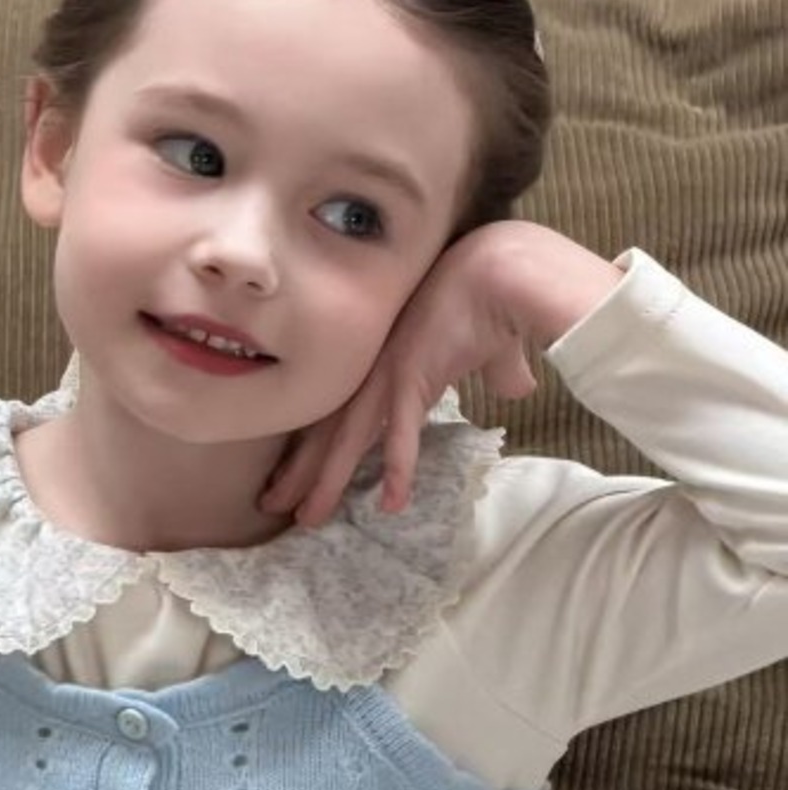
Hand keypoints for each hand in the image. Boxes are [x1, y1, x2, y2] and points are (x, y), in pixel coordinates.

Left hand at [259, 220, 551, 529]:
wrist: (501, 269)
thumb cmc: (494, 299)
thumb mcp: (489, 349)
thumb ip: (497, 372)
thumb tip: (519, 386)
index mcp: (380, 364)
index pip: (337, 412)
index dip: (311, 447)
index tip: (291, 477)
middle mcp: (373, 371)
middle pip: (326, 431)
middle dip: (298, 473)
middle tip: (271, 506)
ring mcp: (388, 374)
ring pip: (348, 440)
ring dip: (327, 482)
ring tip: (307, 520)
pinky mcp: (413, 377)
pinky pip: (402, 432)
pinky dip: (398, 467)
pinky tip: (393, 504)